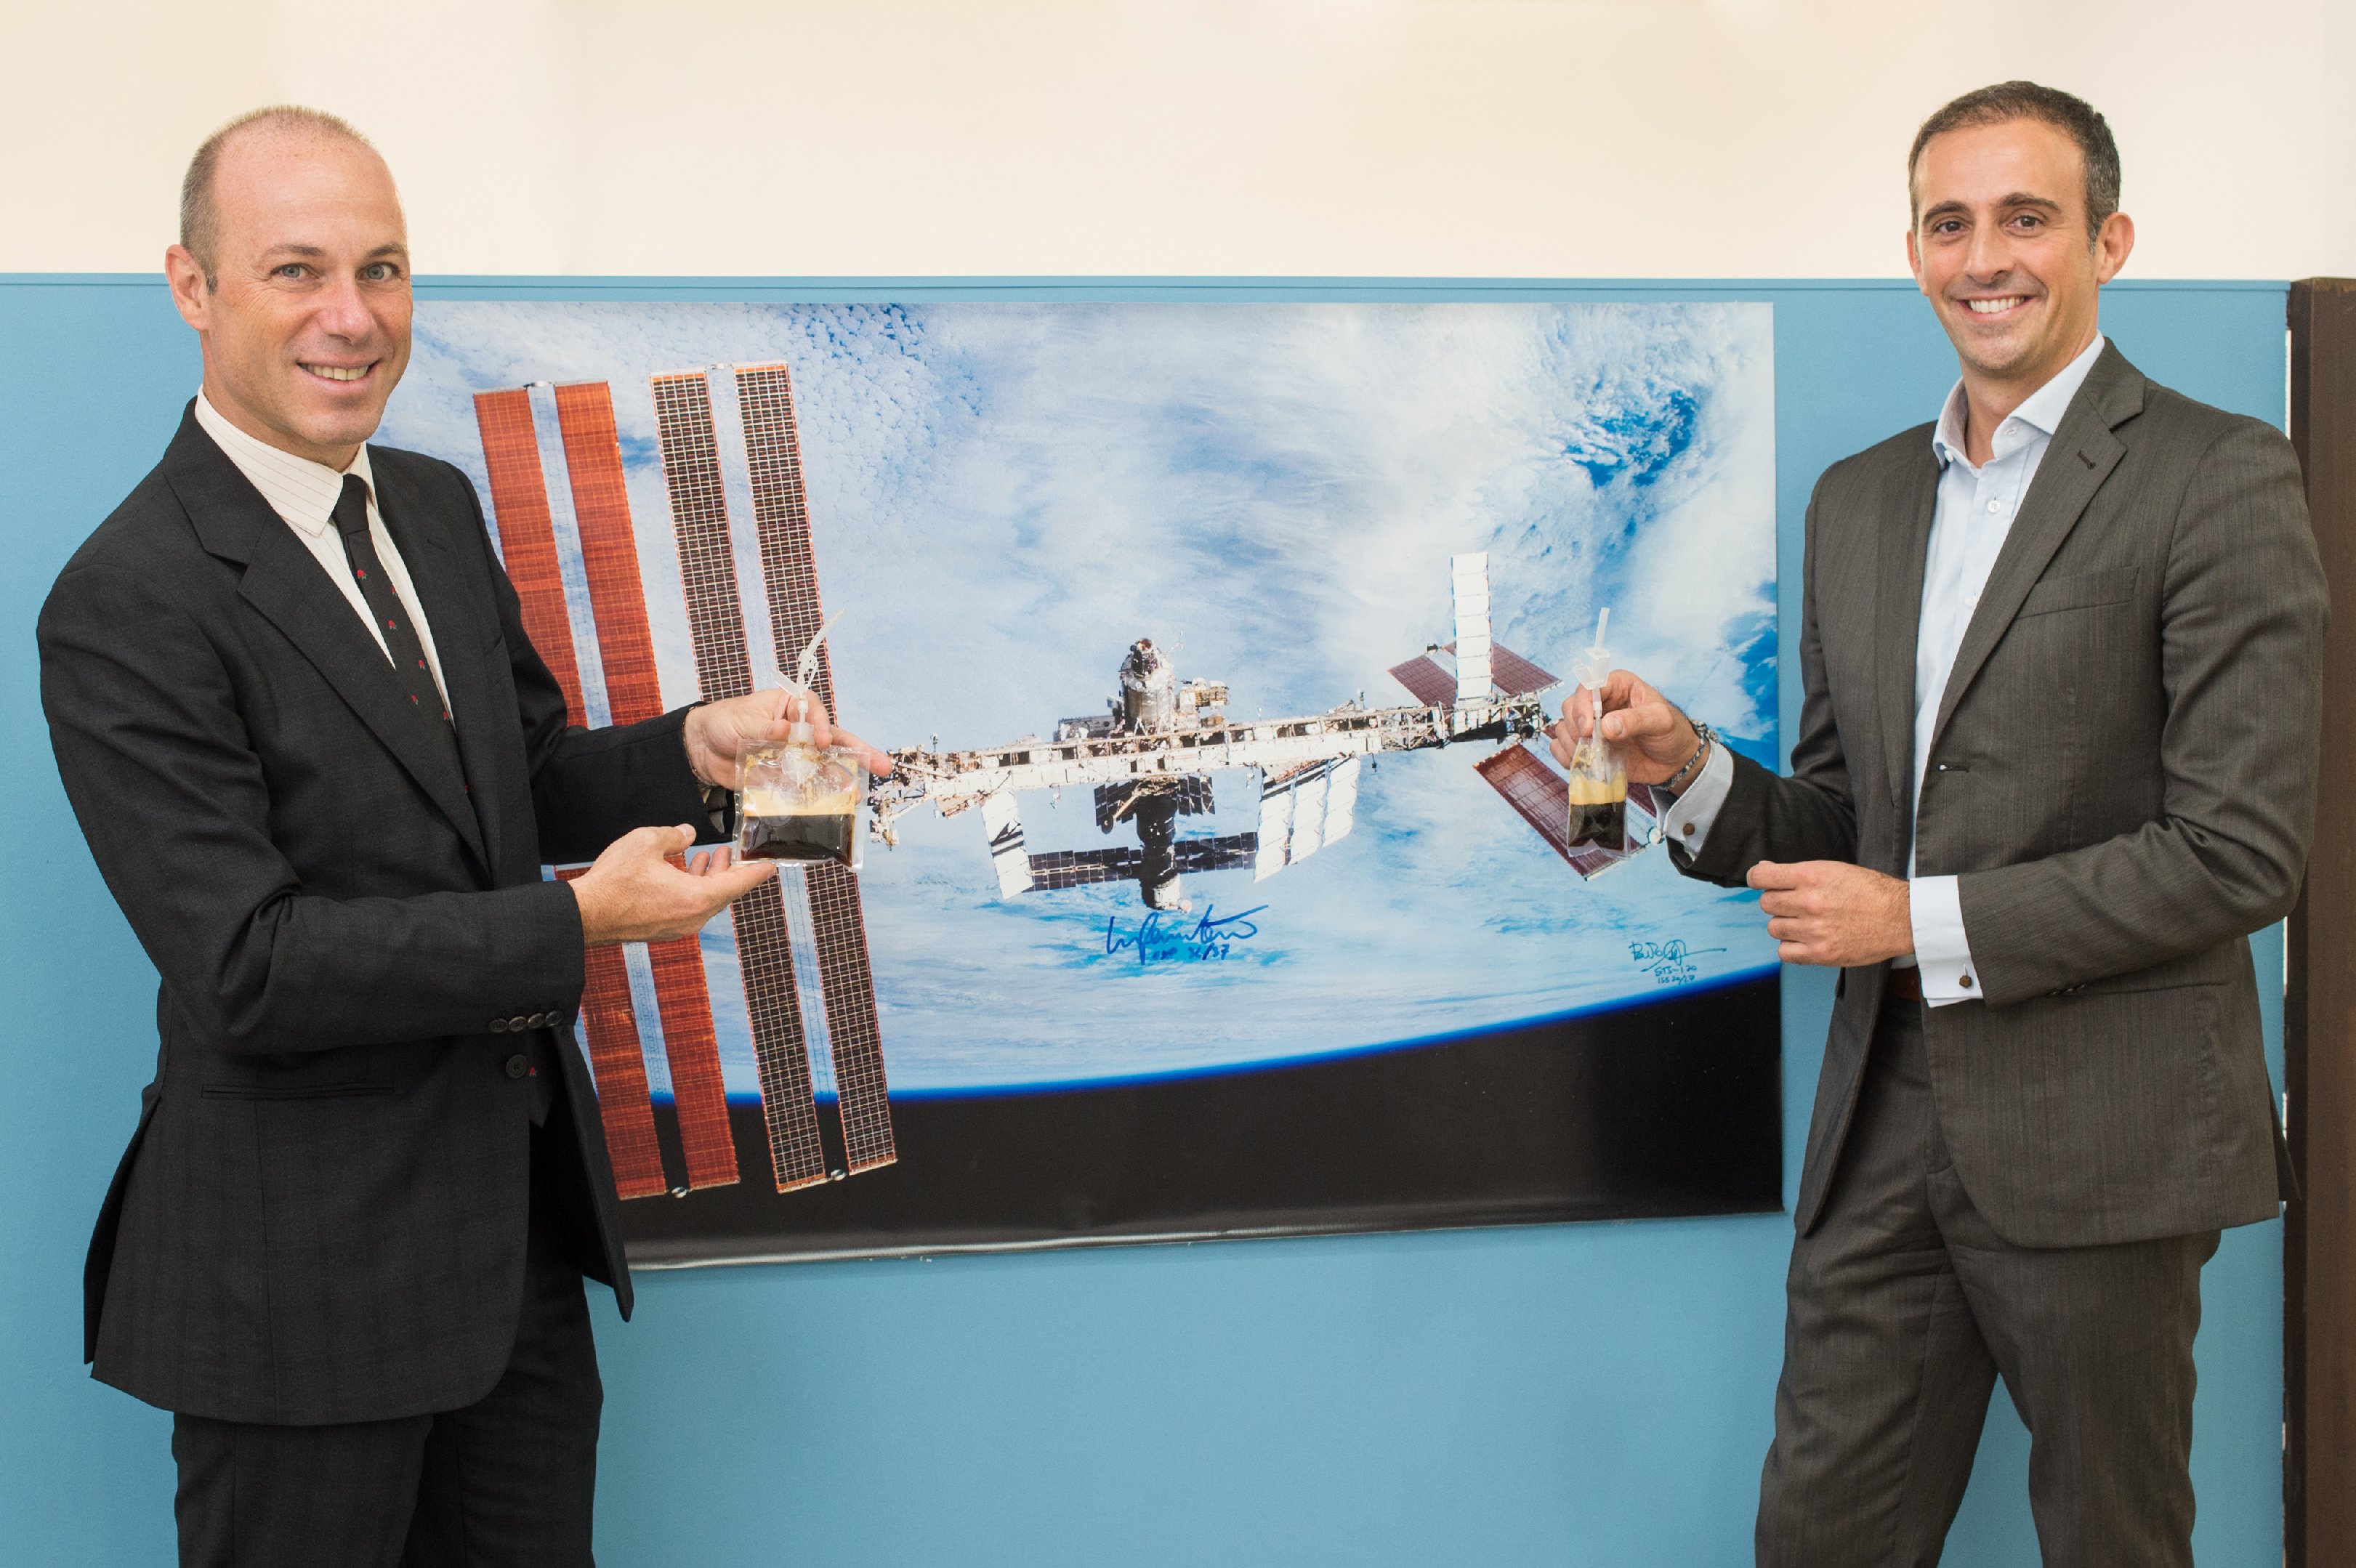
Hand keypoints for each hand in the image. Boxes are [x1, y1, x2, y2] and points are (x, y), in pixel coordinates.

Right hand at [570, 825, 774, 945]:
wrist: (584, 915)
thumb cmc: (615, 881)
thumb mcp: (646, 842)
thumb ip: (674, 835)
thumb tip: (687, 834)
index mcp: (696, 898)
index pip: (738, 884)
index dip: (757, 871)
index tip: (772, 865)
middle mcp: (692, 918)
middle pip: (722, 893)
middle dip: (729, 870)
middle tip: (730, 851)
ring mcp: (677, 927)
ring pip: (704, 901)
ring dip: (709, 878)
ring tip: (708, 856)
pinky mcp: (662, 930)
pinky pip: (688, 908)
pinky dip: (692, 889)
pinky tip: (682, 872)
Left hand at [683, 686, 894, 790]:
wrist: (701, 750)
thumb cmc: (722, 722)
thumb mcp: (741, 721)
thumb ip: (763, 728)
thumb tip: (784, 732)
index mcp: (790, 707)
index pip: (815, 712)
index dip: (822, 726)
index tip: (820, 741)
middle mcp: (799, 731)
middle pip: (833, 740)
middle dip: (858, 752)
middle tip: (882, 766)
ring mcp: (795, 754)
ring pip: (824, 765)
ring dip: (842, 778)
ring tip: (859, 792)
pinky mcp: (785, 776)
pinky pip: (804, 785)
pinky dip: (816, 796)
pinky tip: (832, 806)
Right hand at [1546, 668, 1702, 785]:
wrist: (1673, 761)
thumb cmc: (1671, 732)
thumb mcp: (1661, 721)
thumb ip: (1636, 721)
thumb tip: (1606, 727)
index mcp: (1617, 686)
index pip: (1588, 687)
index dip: (1583, 706)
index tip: (1588, 729)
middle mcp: (1599, 703)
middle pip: (1569, 707)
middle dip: (1576, 728)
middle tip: (1593, 745)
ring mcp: (1591, 726)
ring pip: (1563, 728)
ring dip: (1572, 744)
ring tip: (1593, 756)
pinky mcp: (1587, 746)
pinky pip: (1562, 748)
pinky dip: (1566, 757)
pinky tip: (1584, 763)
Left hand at [1748, 860, 1912, 966]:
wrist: (1902, 918)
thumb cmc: (1872, 891)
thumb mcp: (1835, 870)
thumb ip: (1798, 873)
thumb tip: (1764, 871)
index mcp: (1812, 876)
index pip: (1763, 877)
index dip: (1757, 879)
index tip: (1759, 881)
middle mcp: (1809, 902)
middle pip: (1766, 904)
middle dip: (1777, 902)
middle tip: (1795, 904)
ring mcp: (1814, 930)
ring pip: (1774, 928)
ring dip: (1785, 925)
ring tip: (1806, 922)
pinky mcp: (1821, 953)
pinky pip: (1785, 952)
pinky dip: (1791, 947)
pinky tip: (1806, 940)